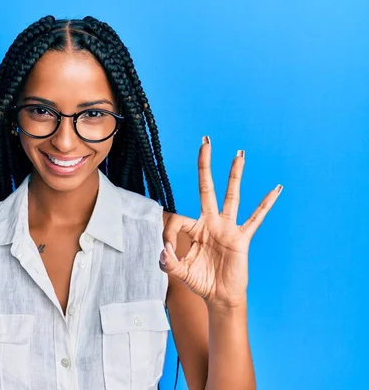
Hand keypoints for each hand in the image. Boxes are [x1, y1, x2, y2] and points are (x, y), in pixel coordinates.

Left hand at [160, 136, 281, 309]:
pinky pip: (255, 218)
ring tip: (239, 154)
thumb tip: (163, 250)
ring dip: (234, 176)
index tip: (167, 250)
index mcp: (193, 229)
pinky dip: (265, 204)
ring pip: (231, 196)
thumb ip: (168, 262)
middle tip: (205, 142)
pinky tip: (276, 189)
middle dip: (205, 166)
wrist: (220, 297)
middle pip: (207, 189)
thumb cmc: (200, 282)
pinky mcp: (241, 238)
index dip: (168, 234)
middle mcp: (210, 223)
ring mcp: (227, 228)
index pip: (177, 219)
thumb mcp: (180, 273)